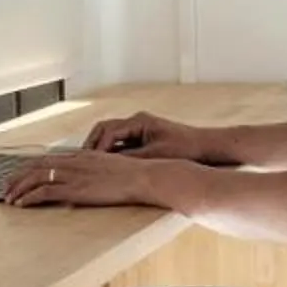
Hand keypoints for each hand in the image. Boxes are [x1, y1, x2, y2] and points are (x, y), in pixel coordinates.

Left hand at [4, 152, 168, 209]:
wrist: (144, 177)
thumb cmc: (135, 175)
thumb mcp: (112, 168)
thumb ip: (96, 172)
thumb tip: (88, 182)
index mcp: (83, 156)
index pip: (49, 159)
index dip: (31, 167)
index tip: (21, 175)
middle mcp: (75, 162)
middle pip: (37, 165)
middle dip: (18, 176)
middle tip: (6, 187)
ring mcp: (74, 175)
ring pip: (36, 177)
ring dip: (19, 188)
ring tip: (8, 198)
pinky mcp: (76, 189)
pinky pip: (45, 190)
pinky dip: (29, 197)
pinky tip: (22, 204)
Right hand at [84, 110, 206, 158]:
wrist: (205, 146)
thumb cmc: (184, 148)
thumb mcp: (155, 155)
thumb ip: (131, 158)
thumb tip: (108, 164)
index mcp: (139, 121)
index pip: (108, 131)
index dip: (97, 147)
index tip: (90, 161)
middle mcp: (137, 121)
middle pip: (104, 129)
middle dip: (92, 144)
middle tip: (82, 160)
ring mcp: (139, 128)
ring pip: (110, 135)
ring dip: (100, 148)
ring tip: (90, 164)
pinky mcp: (143, 137)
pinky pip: (120, 142)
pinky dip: (111, 151)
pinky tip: (107, 165)